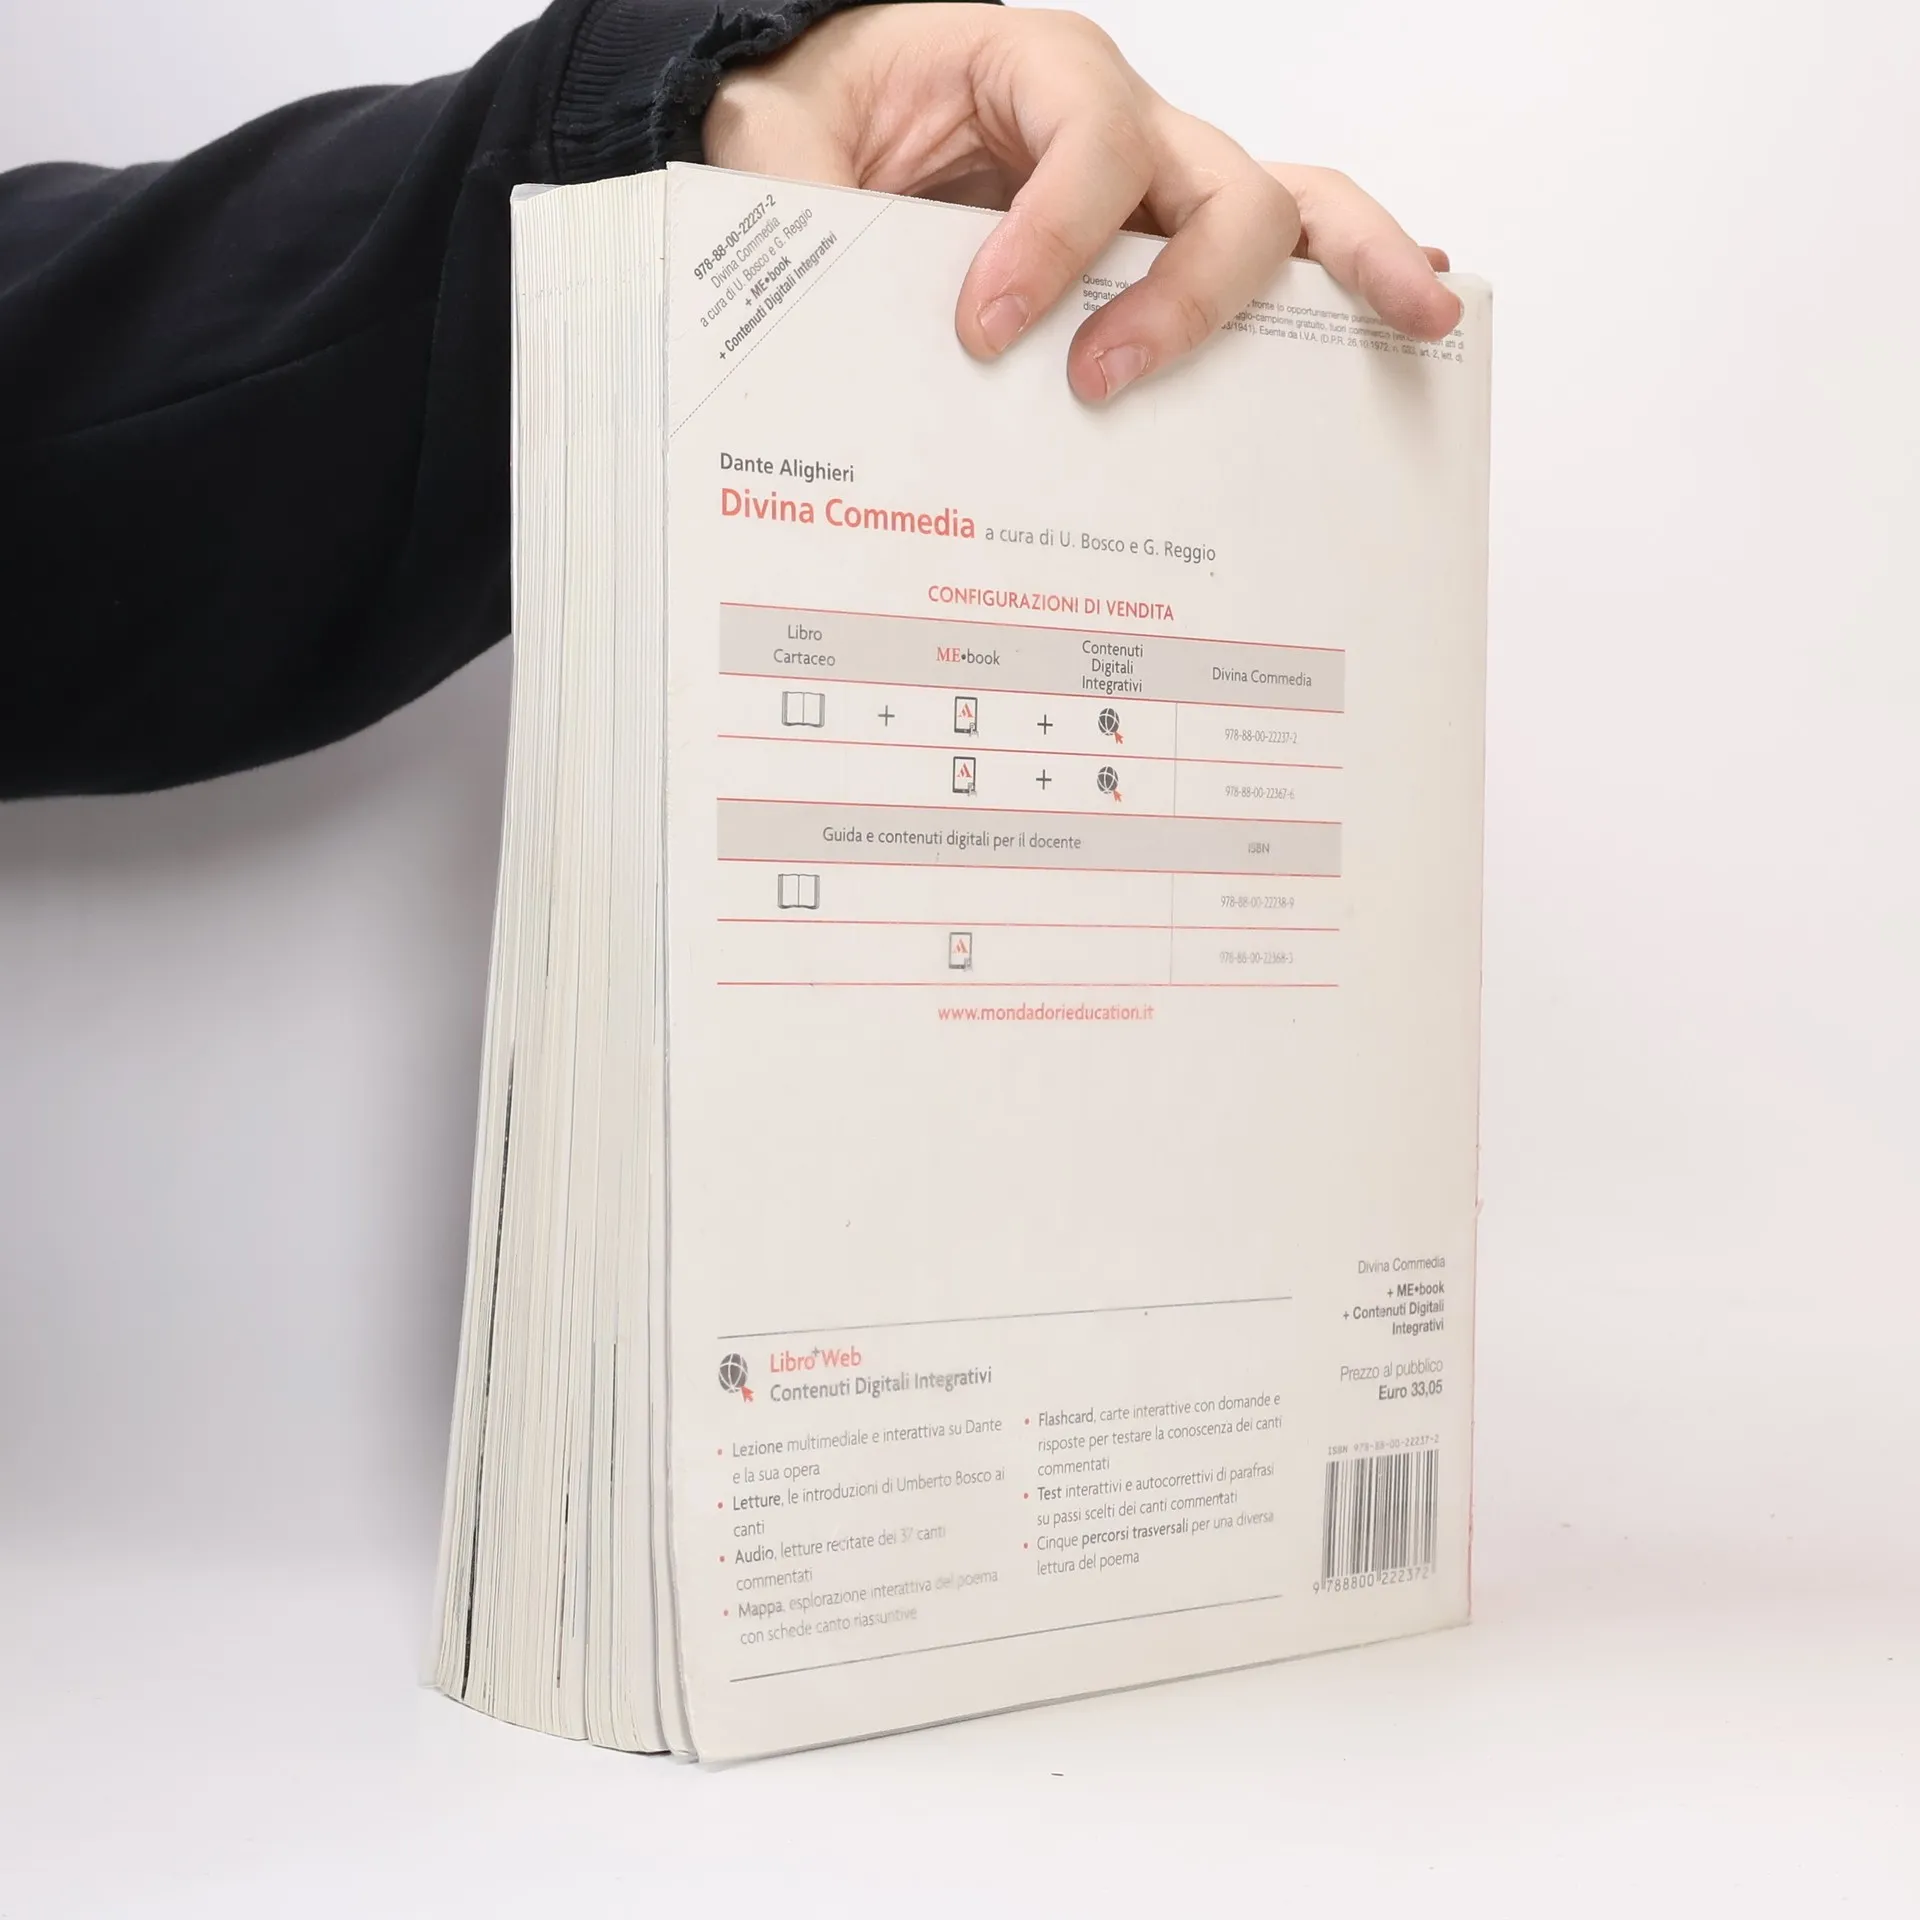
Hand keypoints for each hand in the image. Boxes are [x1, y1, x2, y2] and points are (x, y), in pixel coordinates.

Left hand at [703, 5, 1461, 402]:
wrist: (831, 129)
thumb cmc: (822, 121)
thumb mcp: (774, 149)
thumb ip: (792, 198)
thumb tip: (816, 293)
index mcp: (1029, 70)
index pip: (1085, 135)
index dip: (1053, 234)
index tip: (987, 329)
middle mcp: (1118, 124)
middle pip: (1215, 183)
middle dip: (1179, 294)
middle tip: (1099, 382)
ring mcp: (1158, 190)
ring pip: (1280, 209)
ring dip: (1353, 264)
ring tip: (1419, 315)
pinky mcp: (1164, 252)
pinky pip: (1277, 252)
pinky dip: (1345, 279)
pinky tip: (1407, 314)